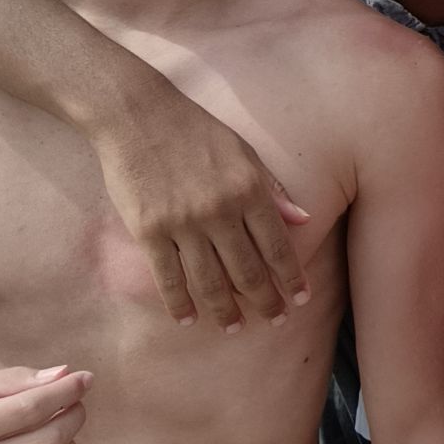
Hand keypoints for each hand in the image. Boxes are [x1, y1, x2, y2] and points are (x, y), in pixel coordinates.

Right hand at [88, 89, 311, 331]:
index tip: (299, 300)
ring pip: (209, 282)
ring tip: (233, 327)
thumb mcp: (245, 153)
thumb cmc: (197, 132)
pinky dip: (179, 303)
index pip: (278, 246)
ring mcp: (183, 223)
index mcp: (249, 190)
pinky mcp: (148, 230)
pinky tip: (188, 319)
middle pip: (248, 271)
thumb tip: (305, 220)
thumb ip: (273, 190)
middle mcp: (220, 211)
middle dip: (264, 301)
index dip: (291, 278)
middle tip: (273, 320)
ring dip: (224, 311)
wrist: (138, 115)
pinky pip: (167, 277)